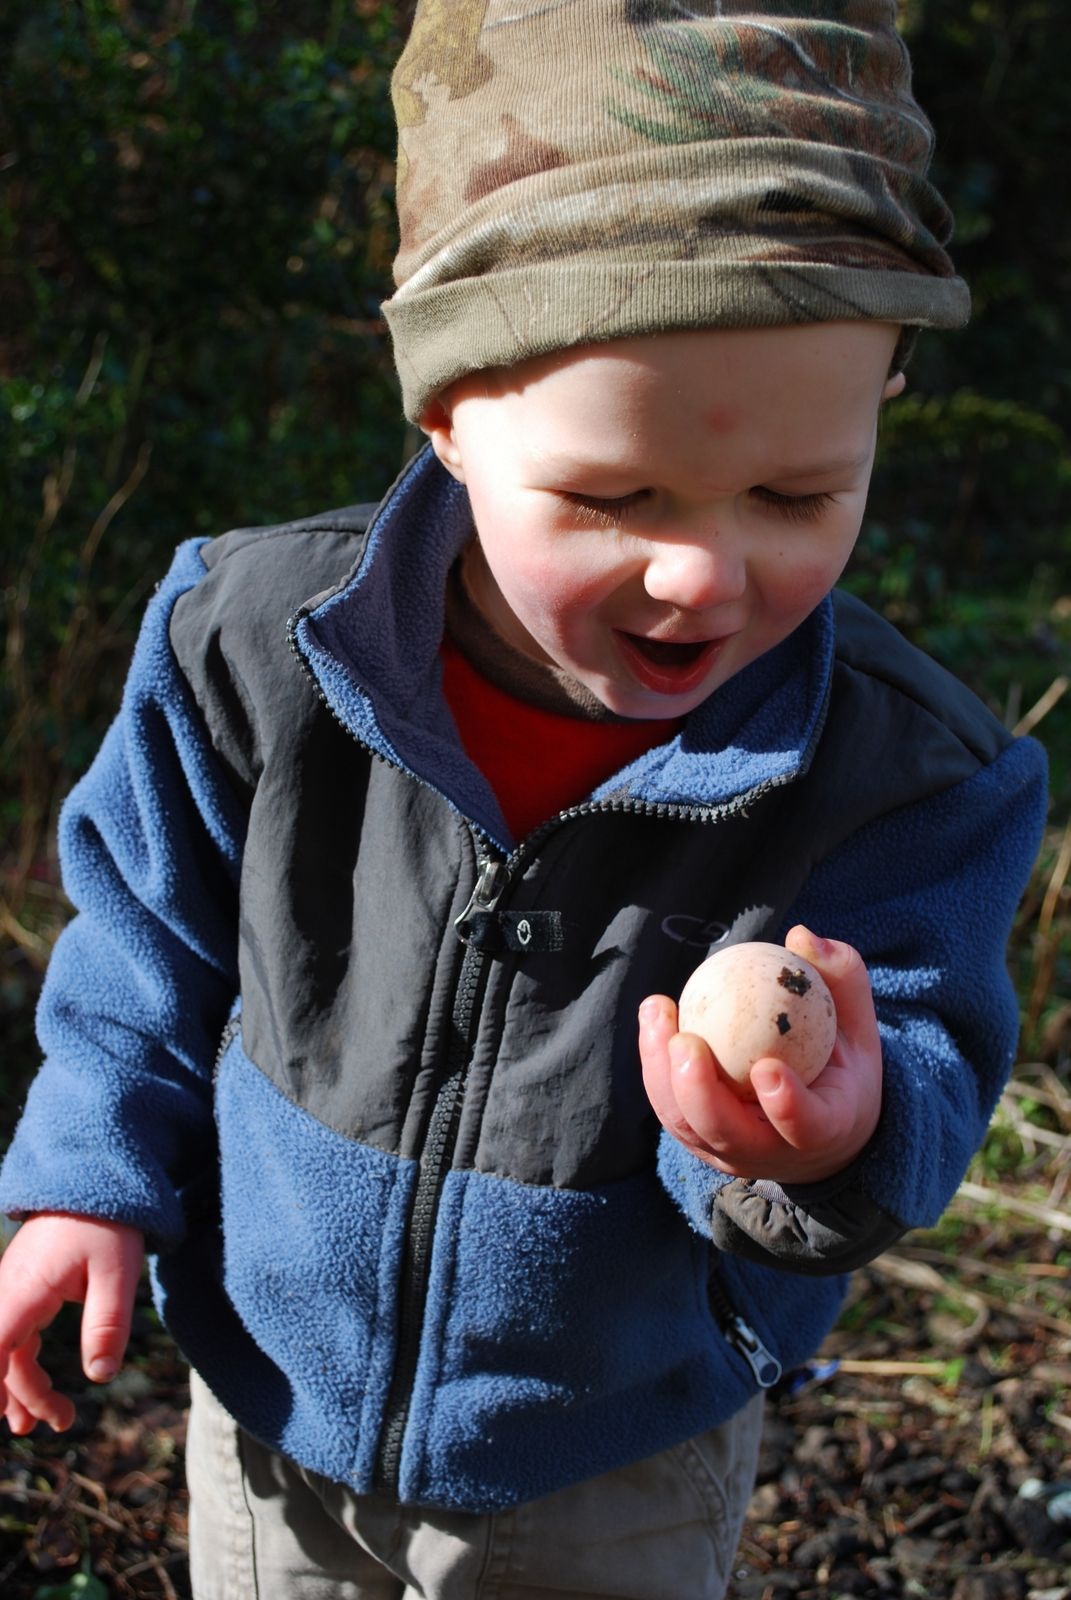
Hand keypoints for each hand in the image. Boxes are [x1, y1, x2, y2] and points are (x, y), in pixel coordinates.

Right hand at [0, 1213, 143, 1433]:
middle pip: (2, 1358)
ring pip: (4, 1348)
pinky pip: (12, 1332)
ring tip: (37, 1423)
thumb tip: (101, 1377)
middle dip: (21, 1397)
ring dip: (17, 1385)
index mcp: (25, 1291)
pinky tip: (33, 1382)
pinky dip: (20, 1362)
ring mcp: (12, 1288)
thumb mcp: (116, 1274)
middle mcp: (8, 1292)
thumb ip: (108, 1325)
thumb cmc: (106, 1223)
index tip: (3, 1417)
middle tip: (60, 1424)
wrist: (92, 1175)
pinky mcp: (23, 1285)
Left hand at [640, 926, 881, 1183]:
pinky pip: (670, 1109)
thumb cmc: (840, 1066)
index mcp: (825, 1131)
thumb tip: (800, 936)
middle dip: (699, 1092)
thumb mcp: (857, 1025)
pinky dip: (656, 1066)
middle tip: (686, 1041)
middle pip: (727, 1134)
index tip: (767, 1067)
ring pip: (686, 1125)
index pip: (805, 1128)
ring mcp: (731, 1153)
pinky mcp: (700, 1144)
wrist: (822, 1127)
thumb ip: (841, 977)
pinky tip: (655, 1017)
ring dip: (662, 1073)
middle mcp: (772, 1154)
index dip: (786, 1105)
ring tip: (657, 1013)